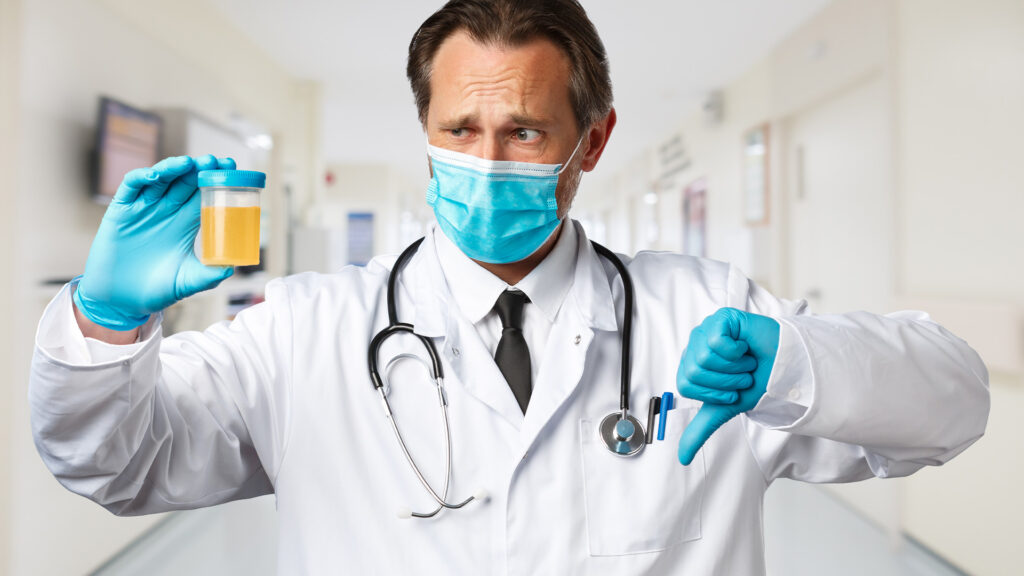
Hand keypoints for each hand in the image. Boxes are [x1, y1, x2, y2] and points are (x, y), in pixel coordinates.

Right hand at [74, 155, 236, 329]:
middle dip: (201, 169)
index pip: (205, 195)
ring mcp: (144, 209)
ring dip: (174, 168)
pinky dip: (143, 178)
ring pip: (161, 180)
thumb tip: (231, 267)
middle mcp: (167, 212)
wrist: (121, 301)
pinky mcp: (121, 212)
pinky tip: (156, 176)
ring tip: (189, 164)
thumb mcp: (187, 282)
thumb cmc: (157, 290)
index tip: (233, 170)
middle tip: (216, 162)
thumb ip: (208, 275)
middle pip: (186, 182)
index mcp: (186, 224)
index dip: (217, 181)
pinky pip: (131, 187)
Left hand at [676, 308, 779, 464]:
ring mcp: (706, 331)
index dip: (713, 392)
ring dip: (734, 367)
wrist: (784, 368)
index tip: (732, 390)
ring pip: (705, 357)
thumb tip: (683, 459)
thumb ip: (701, 430)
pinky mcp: (720, 319)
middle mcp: (694, 347)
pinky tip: (745, 347)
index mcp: (690, 366)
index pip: (686, 385)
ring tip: (746, 362)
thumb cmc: (755, 383)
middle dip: (726, 380)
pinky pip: (716, 341)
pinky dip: (736, 351)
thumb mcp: (724, 409)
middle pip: (694, 371)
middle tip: (742, 375)